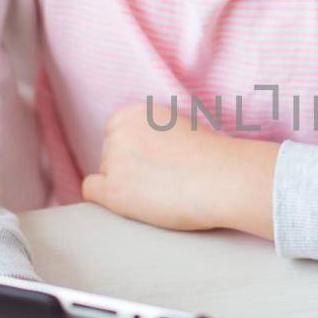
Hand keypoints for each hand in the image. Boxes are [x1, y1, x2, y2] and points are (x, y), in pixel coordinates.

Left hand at [82, 102, 279, 238]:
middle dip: (129, 170)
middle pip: (108, 155)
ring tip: (161, 193)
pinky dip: (107, 200)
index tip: (152, 163)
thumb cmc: (216, 158)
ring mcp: (113, 160)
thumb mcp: (181, 127)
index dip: (133, 152)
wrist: (226, 178)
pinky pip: (91, 193)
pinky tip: (131, 204)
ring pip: (105, 176)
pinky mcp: (113, 190)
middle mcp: (119, 132)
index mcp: (135, 113)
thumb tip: (142, 153)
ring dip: (125, 187)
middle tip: (161, 181)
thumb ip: (154, 133)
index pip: (116, 133)